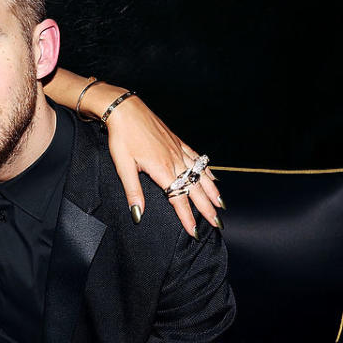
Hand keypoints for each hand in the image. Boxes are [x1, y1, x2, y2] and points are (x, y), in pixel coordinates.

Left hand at [103, 93, 221, 236]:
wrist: (125, 110)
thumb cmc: (122, 138)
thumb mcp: (123, 167)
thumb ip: (133, 192)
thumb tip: (138, 215)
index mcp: (161, 170)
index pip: (178, 200)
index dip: (187, 218)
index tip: (196, 232)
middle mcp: (175, 161)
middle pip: (195, 189)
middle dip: (206, 208)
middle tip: (217, 223)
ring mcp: (179, 150)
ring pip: (201, 175)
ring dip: (212, 191)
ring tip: (221, 205)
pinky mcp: (178, 142)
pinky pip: (197, 159)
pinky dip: (207, 170)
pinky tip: (213, 177)